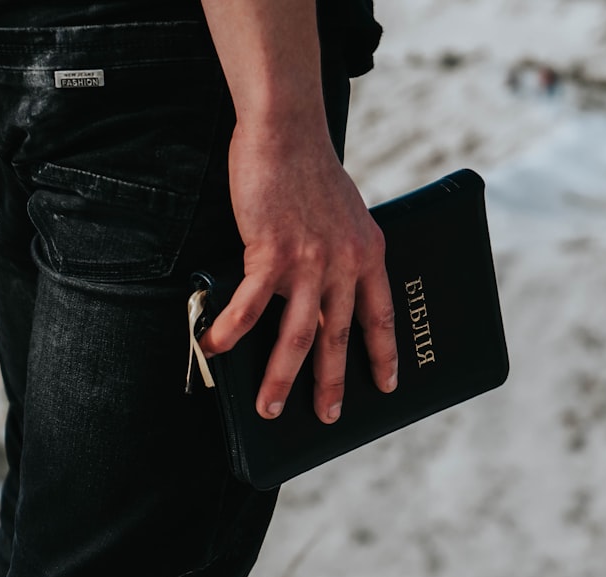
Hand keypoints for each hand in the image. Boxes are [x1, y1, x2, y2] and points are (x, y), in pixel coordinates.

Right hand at [200, 123, 397, 422]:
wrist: (288, 132)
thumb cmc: (311, 170)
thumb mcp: (346, 215)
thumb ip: (340, 255)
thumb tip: (321, 295)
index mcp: (368, 253)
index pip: (380, 315)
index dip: (383, 354)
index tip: (388, 385)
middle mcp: (344, 263)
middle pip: (338, 337)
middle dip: (331, 383)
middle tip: (328, 415)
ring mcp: (309, 261)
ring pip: (297, 334)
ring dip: (282, 377)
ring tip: (270, 407)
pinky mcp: (271, 252)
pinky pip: (250, 305)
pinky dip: (231, 331)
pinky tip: (217, 349)